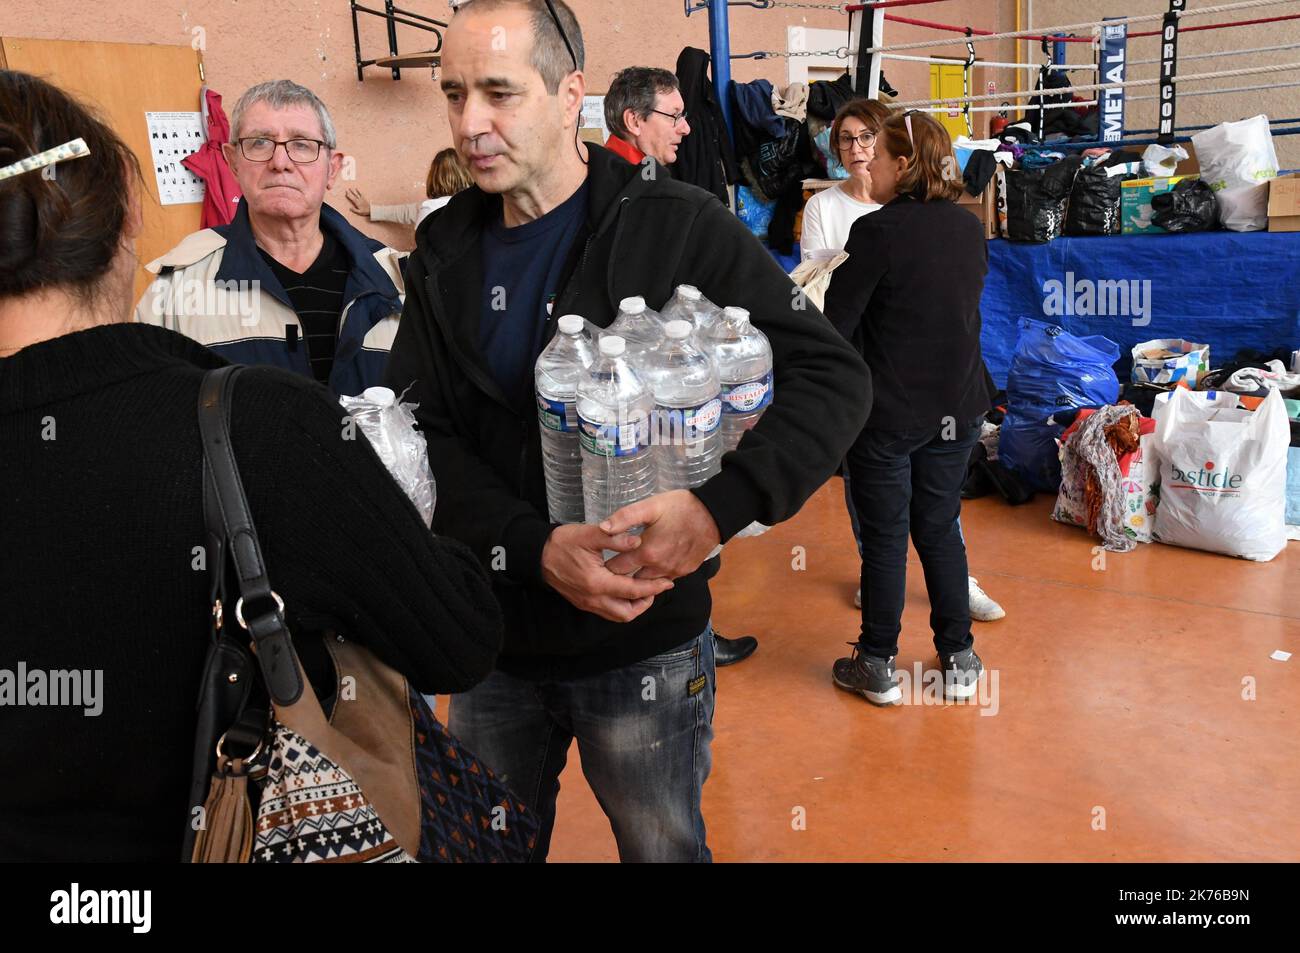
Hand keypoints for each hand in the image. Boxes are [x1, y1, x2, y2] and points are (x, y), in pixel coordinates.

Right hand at [345, 187, 370, 216]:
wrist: (371, 210)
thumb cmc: (365, 211)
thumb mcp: (359, 212)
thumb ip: (354, 210)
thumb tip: (350, 208)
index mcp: (357, 203)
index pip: (352, 199)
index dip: (349, 196)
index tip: (346, 194)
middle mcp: (359, 200)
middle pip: (353, 195)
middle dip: (349, 193)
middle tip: (346, 190)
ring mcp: (361, 198)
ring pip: (356, 194)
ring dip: (353, 191)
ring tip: (350, 188)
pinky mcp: (364, 198)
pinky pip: (361, 193)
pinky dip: (358, 191)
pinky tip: (356, 188)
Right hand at [541, 523, 673, 623]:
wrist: (538, 555)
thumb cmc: (563, 542)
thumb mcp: (589, 534)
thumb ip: (615, 538)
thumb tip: (638, 542)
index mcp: (597, 582)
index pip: (632, 591)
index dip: (653, 587)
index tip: (667, 582)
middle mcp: (593, 598)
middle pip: (627, 613)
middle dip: (645, 603)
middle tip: (655, 587)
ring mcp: (587, 604)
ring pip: (617, 616)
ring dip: (633, 607)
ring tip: (643, 590)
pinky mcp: (583, 603)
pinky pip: (607, 612)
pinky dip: (621, 605)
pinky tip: (626, 591)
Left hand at [601, 490, 720, 580]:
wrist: (714, 514)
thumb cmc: (681, 507)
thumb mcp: (651, 506)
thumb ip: (625, 517)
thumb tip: (603, 528)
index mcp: (646, 552)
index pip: (616, 570)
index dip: (605, 568)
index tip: (597, 564)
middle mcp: (658, 567)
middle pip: (630, 582)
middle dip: (619, 578)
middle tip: (608, 569)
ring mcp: (673, 571)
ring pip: (648, 583)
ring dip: (637, 578)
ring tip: (628, 568)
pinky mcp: (684, 571)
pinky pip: (664, 579)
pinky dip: (655, 576)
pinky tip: (650, 565)